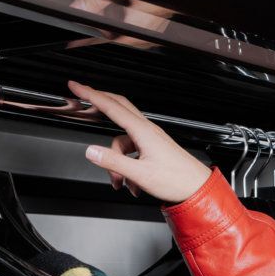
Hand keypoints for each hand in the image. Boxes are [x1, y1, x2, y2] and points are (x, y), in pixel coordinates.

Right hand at [67, 80, 211, 203]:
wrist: (198, 189)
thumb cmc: (178, 181)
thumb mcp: (140, 174)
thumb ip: (114, 162)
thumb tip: (92, 151)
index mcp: (142, 131)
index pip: (111, 106)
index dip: (91, 94)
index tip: (76, 86)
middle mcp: (147, 131)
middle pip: (118, 109)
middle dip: (100, 105)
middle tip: (83, 100)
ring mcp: (152, 140)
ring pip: (123, 141)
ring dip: (118, 162)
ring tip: (123, 183)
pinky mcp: (155, 150)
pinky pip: (133, 153)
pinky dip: (129, 168)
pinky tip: (134, 185)